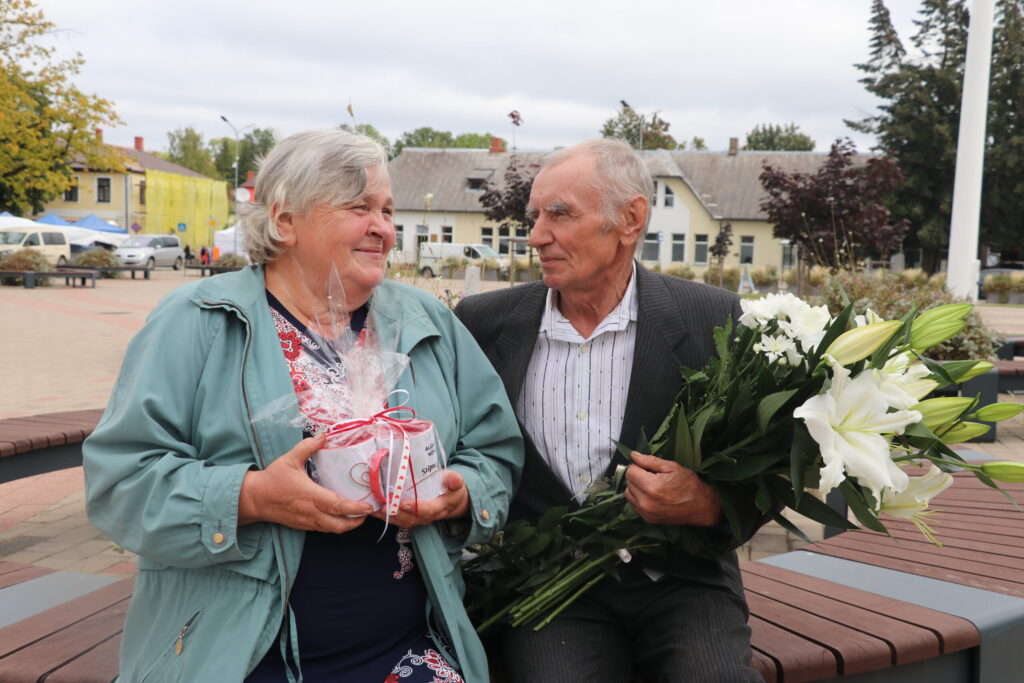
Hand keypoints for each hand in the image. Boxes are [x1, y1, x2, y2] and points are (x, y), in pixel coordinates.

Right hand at [239, 432, 373, 532]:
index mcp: (309, 495)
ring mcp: (306, 521)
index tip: (369, 506)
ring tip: (360, 515)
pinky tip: (343, 517)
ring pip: (332, 530)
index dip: (355, 508)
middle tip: (369, 512)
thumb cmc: (273, 478)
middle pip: (338, 525)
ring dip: (348, 525)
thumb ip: (307, 446)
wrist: (254, 498)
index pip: (336, 506)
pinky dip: (336, 526)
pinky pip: (323, 529)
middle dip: (357, 521)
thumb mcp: (289, 458)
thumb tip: (323, 435)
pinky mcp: (303, 525)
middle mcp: (310, 512)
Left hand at [371, 469, 468, 527]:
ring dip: (388, 516)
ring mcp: (416, 518)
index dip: (417, 508)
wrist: (449, 500)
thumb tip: (455, 479)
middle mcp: (426, 516)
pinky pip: (396, 519)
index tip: (405, 503)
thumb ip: (455, 480)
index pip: (428, 510)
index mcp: (439, 507)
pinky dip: (384, 516)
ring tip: (376, 509)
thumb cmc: (451, 489)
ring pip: (401, 521)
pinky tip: (373, 510)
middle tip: (385, 505)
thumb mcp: (457, 483)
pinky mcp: (408, 517)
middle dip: (397, 513)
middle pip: (411, 518)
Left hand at [625, 452, 721, 525]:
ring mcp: (646, 513)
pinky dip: (638, 497)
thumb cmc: (690, 485)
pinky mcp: (647, 519)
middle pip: (628, 482)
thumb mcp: (672, 467)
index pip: (630, 471)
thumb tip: (633, 455)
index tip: (649, 468)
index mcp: (652, 487)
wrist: (701, 507)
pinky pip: (633, 504)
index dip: (639, 466)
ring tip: (651, 485)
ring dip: (636, 487)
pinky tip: (651, 495)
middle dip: (637, 475)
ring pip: (628, 493)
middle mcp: (646, 502)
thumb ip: (650, 460)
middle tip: (653, 476)